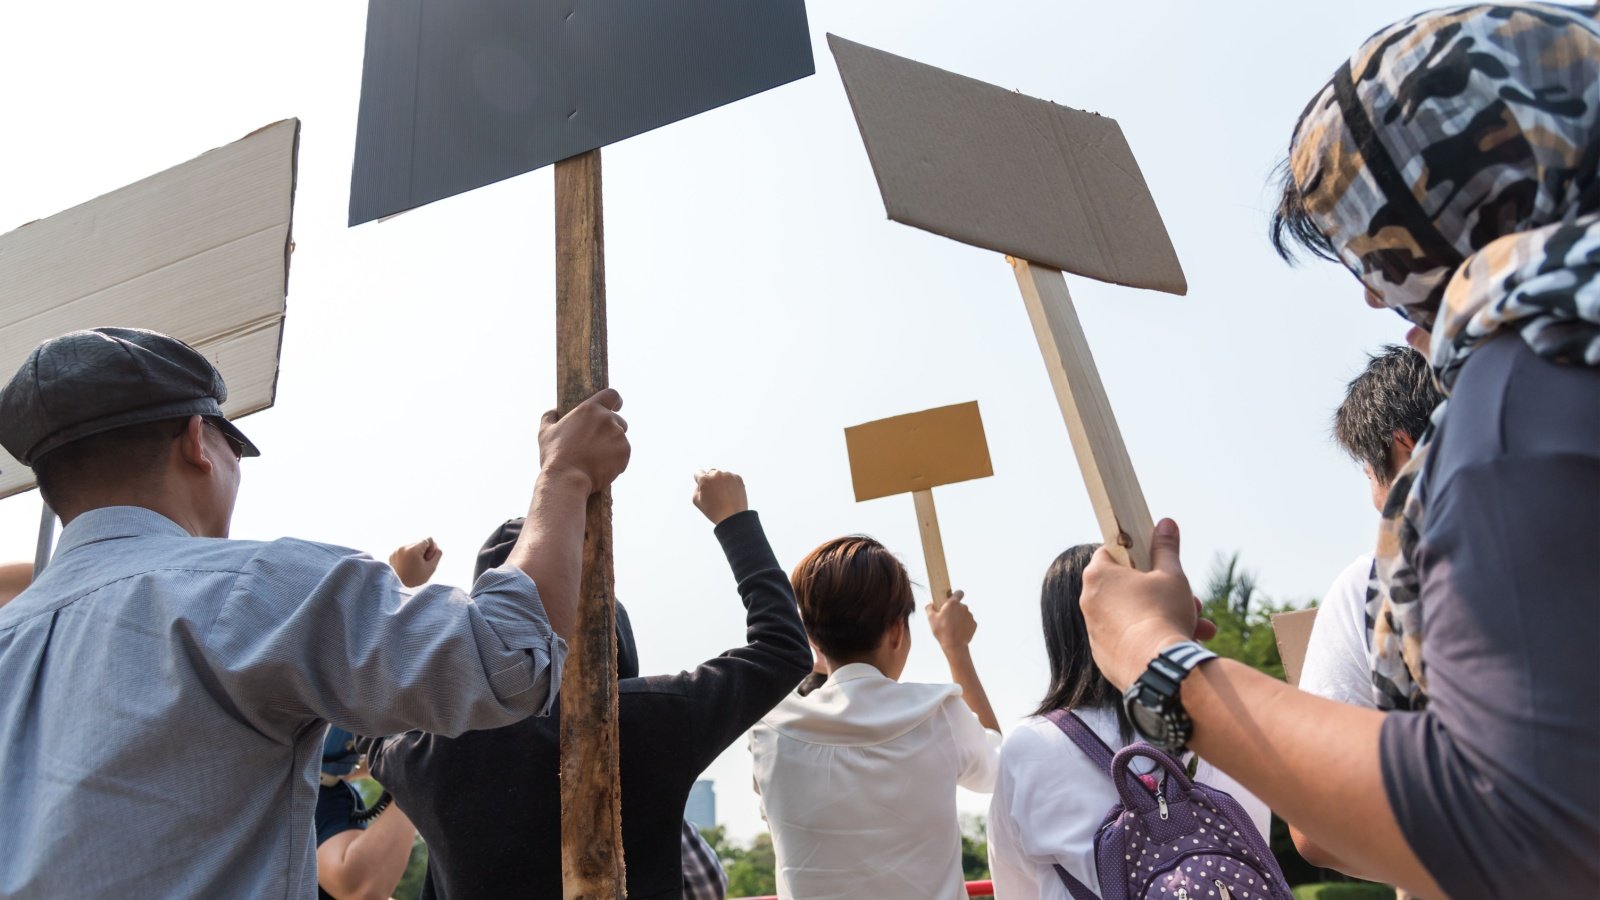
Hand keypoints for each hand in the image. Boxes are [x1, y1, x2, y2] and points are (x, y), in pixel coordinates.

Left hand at [389, 538, 442, 587]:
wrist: (397, 590)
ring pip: (412, 547)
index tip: (427, 560)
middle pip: (419, 543)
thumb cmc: (415, 580)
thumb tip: (436, 547)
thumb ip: (437, 555)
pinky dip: (407, 557)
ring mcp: (396, 551)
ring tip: (413, 567)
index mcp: (413, 549)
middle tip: (421, 564)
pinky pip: (404, 551)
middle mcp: (403, 547)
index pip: (428, 540)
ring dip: (415, 554)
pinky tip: (407, 567)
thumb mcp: (431, 568)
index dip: (431, 550)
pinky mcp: (392, 555)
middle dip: (423, 552)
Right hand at [538, 388, 630, 493]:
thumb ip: (550, 416)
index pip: (611, 395)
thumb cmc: (554, 456)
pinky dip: (617, 460)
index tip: (617, 406)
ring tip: (596, 459)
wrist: (567, 479)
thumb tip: (554, 410)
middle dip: (611, 430)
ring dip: (613, 446)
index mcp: (590, 409)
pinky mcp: (625, 452)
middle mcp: (607, 419)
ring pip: (621, 438)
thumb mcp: (545, 432)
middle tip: (597, 444)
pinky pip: (624, 454)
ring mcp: (618, 435)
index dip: (615, 401)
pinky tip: (602, 467)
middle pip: (619, 420)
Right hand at [692, 468, 747, 524]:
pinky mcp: (738, 478)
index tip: (703, 486)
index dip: (699, 480)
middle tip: (715, 494)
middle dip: (712, 481)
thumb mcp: (696, 501)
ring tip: (725, 496)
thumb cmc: (713, 511)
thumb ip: (696, 488)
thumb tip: (701, 483)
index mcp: (705, 479)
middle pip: (711, 473)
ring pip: (722, 476)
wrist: (732, 517)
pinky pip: (732, 478)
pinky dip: (731, 484)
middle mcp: (716, 474)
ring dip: (722, 482)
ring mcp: (728, 475)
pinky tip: (731, 494)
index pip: (698, 473)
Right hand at [926, 590, 976, 653]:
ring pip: (964, 614)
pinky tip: (958, 631)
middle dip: (954, 610)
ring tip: (952, 627)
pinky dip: (964, 625)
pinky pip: (968, 622)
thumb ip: (929, 608)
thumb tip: (929, 604)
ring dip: (959, 618)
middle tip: (947, 618)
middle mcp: (963, 607)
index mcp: (953, 603)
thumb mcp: (931, 619)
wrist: (955, 646)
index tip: (951, 599)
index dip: (955, 595)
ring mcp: (970, 616)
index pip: (959, 592)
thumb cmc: (942, 631)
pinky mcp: (974, 624)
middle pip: (959, 605)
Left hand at [1081, 518, 1215, 689]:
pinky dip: (1152, 640)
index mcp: (1098, 575)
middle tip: (1192, 602)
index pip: (1112, 553)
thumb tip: (1165, 523)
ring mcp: (1095, 631)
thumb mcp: (1171, 575)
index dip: (1138, 555)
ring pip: (1136, 616)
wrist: (1156, 669)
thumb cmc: (1162, 614)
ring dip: (1168, 618)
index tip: (1158, 563)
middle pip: (1130, 588)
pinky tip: (1179, 647)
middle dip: (1166, 594)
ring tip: (1199, 629)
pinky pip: (1130, 641)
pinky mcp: (1104, 656)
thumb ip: (1166, 548)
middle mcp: (1089, 602)